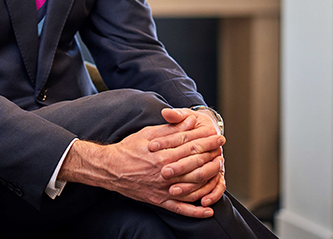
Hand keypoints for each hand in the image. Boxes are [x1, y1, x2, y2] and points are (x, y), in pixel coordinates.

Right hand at [59, 114, 224, 217]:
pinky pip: (180, 209)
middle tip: (222, 149)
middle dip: (211, 155)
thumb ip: (170, 129)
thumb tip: (189, 122)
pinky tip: (208, 210)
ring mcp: (163, 188)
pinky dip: (195, 211)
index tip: (218, 136)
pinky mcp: (159, 200)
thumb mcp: (148, 133)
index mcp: (163, 154)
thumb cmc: (129, 149)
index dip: (207, 140)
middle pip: (195, 163)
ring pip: (193, 185)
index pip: (191, 145)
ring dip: (209, 178)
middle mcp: (165, 172)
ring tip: (219, 170)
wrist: (110, 169)